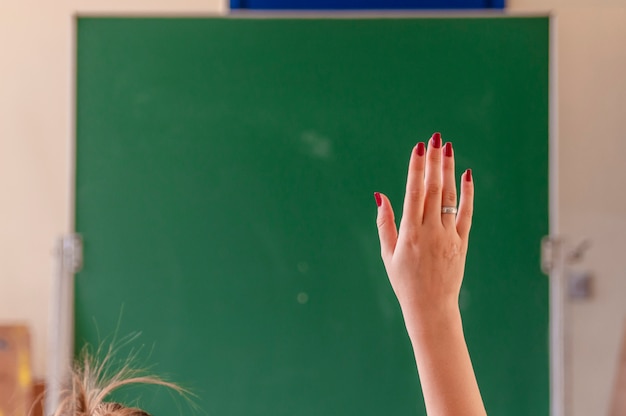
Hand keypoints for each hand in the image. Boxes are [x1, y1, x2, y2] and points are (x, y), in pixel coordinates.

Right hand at [375, 132, 472, 324]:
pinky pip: (466, 213)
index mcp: (410, 234)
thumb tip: (381, 195)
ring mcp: (449, 236)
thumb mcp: (388, 254)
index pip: (414, 193)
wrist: (431, 308)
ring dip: (449, 171)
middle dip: (435, 162)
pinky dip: (467, 194)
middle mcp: (431, 232)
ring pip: (450, 197)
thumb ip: (385, 223)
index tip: (419, 148)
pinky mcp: (462, 242)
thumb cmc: (404, 282)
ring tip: (448, 148)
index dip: (417, 169)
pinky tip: (466, 175)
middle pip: (434, 190)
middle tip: (436, 138)